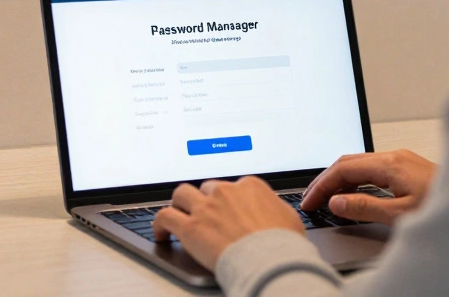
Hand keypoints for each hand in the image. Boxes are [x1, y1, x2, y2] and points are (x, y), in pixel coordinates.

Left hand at [152, 176, 304, 269]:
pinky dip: (159, 224)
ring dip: (179, 204)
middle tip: (204, 214)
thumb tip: (274, 210)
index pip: (231, 186)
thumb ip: (274, 208)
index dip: (226, 199)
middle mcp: (225, 191)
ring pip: (181, 195)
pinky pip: (165, 217)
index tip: (225, 208)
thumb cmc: (283, 245)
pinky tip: (161, 232)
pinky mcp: (190, 227)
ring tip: (178, 214)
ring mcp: (205, 208)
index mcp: (249, 186)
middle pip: (206, 189)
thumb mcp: (288, 218)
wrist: (270, 262)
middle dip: (205, 200)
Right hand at [299, 150, 436, 224]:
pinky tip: (352, 194)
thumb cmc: (448, 205)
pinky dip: (355, 181)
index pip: (343, 169)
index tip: (309, 201)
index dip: (321, 185)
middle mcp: (395, 156)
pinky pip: (371, 169)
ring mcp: (402, 160)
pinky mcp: (407, 168)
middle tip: (310, 199)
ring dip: (339, 180)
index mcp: (390, 163)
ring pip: (359, 164)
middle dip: (325, 180)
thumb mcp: (402, 214)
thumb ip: (365, 207)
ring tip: (326, 199)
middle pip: (348, 162)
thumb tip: (337, 202)